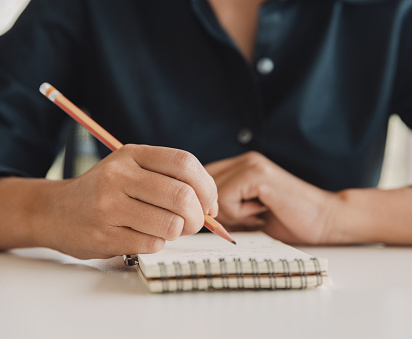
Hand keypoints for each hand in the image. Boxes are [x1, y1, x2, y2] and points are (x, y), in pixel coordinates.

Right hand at [40, 144, 217, 258]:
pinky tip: (144, 236)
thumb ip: (171, 180)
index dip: (207, 186)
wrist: (56, 211)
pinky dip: (158, 244)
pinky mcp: (103, 235)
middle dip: (198, 216)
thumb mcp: (134, 170)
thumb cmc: (107, 191)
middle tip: (193, 223)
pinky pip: (152, 244)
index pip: (185, 163)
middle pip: (182, 196)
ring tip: (167, 229)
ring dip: (178, 232)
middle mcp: (119, 176)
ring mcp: (108, 206)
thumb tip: (212, 208)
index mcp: (133, 154)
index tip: (209, 204)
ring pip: (170, 224)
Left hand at [205, 152, 336, 244]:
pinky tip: (262, 211)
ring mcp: (251, 164)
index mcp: (242, 166)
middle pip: (200, 186)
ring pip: (211, 193)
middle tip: (244, 219)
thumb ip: (223, 210)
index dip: (204, 204)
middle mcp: (244, 159)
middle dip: (214, 210)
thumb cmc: (289, 221)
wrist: (326, 220)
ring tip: (257, 213)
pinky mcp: (257, 174)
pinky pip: (225, 197)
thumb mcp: (247, 214)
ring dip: (230, 213)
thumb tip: (193, 218)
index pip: (201, 180)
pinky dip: (239, 213)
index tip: (225, 222)